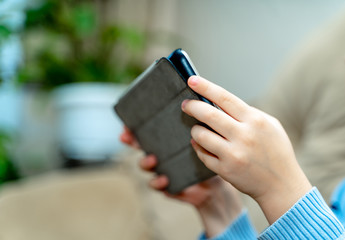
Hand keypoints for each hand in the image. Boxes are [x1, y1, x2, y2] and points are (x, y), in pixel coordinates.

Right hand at [120, 126, 242, 236]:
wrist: (216, 184)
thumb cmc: (210, 155)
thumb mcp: (206, 137)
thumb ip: (200, 124)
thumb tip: (202, 102)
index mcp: (168, 138)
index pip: (148, 128)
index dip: (135, 125)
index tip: (128, 122)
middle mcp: (161, 152)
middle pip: (139, 144)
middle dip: (131, 140)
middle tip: (127, 137)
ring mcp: (162, 169)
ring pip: (145, 164)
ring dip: (145, 161)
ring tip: (153, 159)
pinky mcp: (167, 185)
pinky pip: (157, 184)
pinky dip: (158, 182)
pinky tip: (165, 179)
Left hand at [182, 76, 311, 223]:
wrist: (282, 185)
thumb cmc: (276, 151)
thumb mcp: (270, 125)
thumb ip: (247, 114)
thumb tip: (220, 104)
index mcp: (255, 120)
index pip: (225, 97)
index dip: (206, 87)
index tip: (192, 80)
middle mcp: (243, 136)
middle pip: (208, 114)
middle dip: (192, 106)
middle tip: (185, 104)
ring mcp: (233, 154)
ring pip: (201, 135)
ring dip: (195, 130)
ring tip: (197, 128)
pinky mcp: (225, 170)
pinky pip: (202, 154)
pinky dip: (198, 147)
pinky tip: (201, 144)